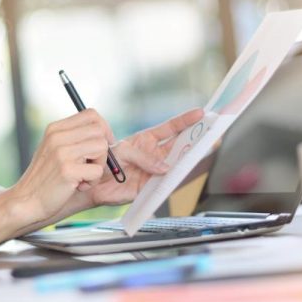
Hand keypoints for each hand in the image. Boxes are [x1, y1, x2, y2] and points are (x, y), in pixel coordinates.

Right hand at [10, 109, 113, 224]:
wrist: (25, 201)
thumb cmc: (44, 178)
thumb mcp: (54, 150)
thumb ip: (73, 138)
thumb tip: (105, 133)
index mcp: (55, 129)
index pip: (91, 114)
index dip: (103, 129)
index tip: (101, 145)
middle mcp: (57, 136)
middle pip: (100, 131)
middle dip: (103, 150)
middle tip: (91, 165)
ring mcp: (61, 153)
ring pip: (102, 147)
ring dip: (99, 166)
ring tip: (83, 176)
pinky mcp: (67, 171)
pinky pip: (98, 170)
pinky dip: (92, 182)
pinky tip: (78, 186)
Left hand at [78, 108, 203, 206]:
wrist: (92, 182)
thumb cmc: (105, 161)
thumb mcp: (123, 152)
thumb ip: (144, 157)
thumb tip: (165, 167)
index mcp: (148, 141)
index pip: (171, 128)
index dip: (186, 121)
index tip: (200, 113)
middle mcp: (155, 156)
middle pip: (180, 147)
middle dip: (195, 140)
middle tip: (210, 135)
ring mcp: (154, 172)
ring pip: (176, 166)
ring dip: (188, 161)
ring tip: (200, 154)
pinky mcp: (149, 188)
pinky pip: (165, 185)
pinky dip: (173, 182)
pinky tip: (180, 176)